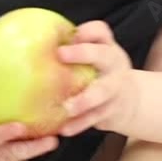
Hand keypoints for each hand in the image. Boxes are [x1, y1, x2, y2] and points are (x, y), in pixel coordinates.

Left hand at [56, 20, 138, 137]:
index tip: (69, 34)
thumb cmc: (99, 73)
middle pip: (104, 55)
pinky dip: (80, 124)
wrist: (130, 101)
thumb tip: (31, 42)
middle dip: (83, 53)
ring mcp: (115, 88)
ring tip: (66, 107)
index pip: (101, 31)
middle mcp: (114, 65)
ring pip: (102, 92)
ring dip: (84, 100)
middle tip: (60, 54)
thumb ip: (72, 49)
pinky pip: (95, 118)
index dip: (86, 31)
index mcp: (107, 47)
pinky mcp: (112, 110)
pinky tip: (64, 128)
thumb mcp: (94, 57)